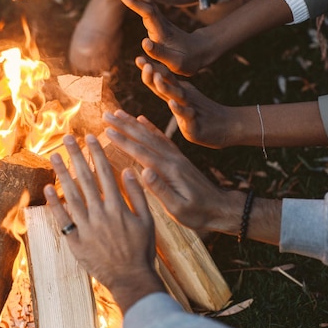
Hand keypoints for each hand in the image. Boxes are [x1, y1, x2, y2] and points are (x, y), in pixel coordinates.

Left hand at [43, 134, 164, 312]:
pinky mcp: (76, 241)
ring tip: (54, 156)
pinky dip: (54, 204)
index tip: (90, 137)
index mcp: (118, 206)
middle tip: (67, 138)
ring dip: (62, 174)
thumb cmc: (142, 250)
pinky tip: (47, 188)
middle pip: (85, 178)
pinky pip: (62, 220)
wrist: (131, 278)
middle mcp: (100, 213)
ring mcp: (86, 227)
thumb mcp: (147, 220)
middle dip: (76, 155)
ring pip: (71, 195)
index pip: (105, 172)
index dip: (96, 153)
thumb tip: (128, 170)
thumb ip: (137, 194)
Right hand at [103, 110, 235, 230]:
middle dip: (124, 126)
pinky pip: (162, 138)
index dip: (123, 141)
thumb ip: (161, 190)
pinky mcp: (178, 159)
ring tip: (118, 113)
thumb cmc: (198, 214)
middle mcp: (172, 159)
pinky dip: (150, 127)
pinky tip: (142, 120)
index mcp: (169, 170)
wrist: (221, 209)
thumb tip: (144, 172)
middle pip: (144, 138)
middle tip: (106, 114)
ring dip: (133, 123)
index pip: (141, 152)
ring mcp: (176, 157)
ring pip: (151, 135)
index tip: (107, 130)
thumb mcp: (178, 208)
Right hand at [113, 0, 217, 75]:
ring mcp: (159, 19)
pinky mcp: (157, 20)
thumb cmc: (187, 60)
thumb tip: (143, 42)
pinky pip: (145, 4)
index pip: (147, 13)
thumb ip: (160, 53)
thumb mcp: (176, 62)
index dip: (134, 3)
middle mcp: (160, 22)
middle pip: (146, 1)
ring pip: (145, 0)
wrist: (199, 52)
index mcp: (162, 31)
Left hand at [136, 57, 233, 148]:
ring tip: (157, 80)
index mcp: (177, 91)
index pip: (161, 79)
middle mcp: (183, 96)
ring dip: (167, 88)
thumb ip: (166, 90)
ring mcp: (189, 107)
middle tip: (144, 62)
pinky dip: (179, 109)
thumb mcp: (180, 99)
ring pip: (177, 96)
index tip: (138, 58)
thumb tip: (152, 75)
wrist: (227, 126)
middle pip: (167, 83)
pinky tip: (172, 103)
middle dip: (155, 73)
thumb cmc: (199, 114)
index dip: (150, 70)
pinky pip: (186, 114)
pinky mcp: (194, 122)